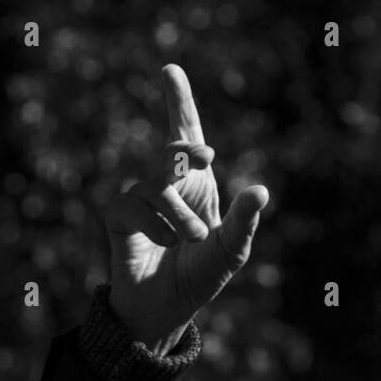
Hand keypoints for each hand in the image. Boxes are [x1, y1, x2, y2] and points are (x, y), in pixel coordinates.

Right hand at [105, 65, 268, 353]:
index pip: (187, 136)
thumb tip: (261, 190)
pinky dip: (154, 224)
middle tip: (208, 157)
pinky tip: (166, 244)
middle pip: (172, 148)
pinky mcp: (119, 217)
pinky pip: (133, 205)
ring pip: (158, 185)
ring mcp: (141, 199)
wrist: (166, 309)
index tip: (170, 71)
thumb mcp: (230, 252)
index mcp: (197, 185)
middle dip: (186, 147)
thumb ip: (244, 222)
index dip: (179, 102)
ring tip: (194, 238)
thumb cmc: (199, 277)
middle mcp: (168, 185)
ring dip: (179, 213)